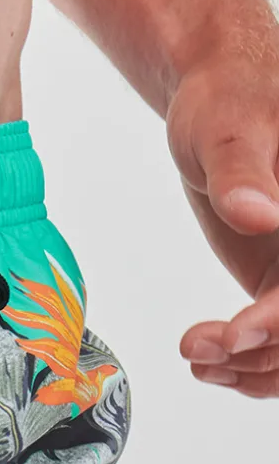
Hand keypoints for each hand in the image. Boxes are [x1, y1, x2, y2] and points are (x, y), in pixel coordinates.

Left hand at [169, 35, 278, 394]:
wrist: (217, 99)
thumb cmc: (228, 97)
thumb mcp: (228, 128)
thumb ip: (241, 174)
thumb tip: (256, 211)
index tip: (236, 333)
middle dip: (266, 352)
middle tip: (201, 347)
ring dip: (256, 367)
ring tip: (197, 355)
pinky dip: (250, 361)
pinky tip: (208, 360)